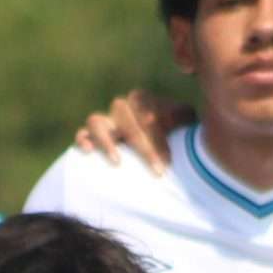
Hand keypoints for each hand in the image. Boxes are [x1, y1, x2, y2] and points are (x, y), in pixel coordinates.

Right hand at [72, 91, 191, 171]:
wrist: (158, 137)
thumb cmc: (174, 129)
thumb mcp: (184, 119)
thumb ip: (185, 115)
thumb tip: (190, 118)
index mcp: (141, 100)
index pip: (146, 114)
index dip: (157, 139)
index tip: (168, 161)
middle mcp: (121, 108)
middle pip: (126, 120)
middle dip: (143, 147)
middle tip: (157, 172)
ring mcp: (105, 121)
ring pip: (96, 121)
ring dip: (107, 141)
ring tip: (117, 162)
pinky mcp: (91, 136)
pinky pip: (82, 134)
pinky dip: (82, 140)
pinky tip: (88, 152)